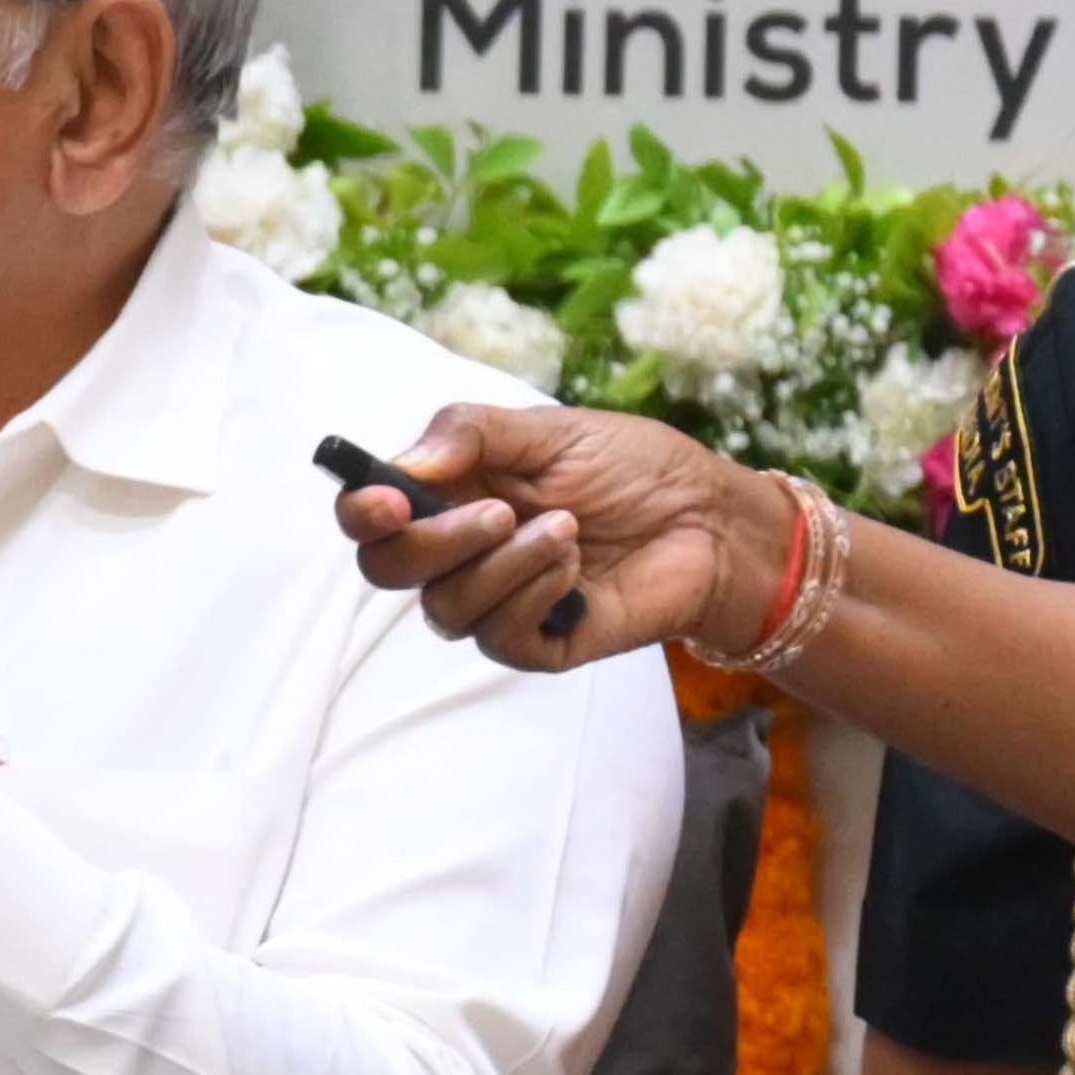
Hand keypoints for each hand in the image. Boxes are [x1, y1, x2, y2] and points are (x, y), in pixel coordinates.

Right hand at [341, 404, 768, 671]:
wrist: (711, 517)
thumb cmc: (634, 468)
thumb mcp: (552, 431)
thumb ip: (473, 434)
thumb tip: (407, 463)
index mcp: (450, 495)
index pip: (371, 518)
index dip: (362, 513)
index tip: (389, 500)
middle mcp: (461, 554)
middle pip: (389, 570)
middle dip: (432, 543)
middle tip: (498, 512)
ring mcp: (497, 602)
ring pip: (445, 608)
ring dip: (503, 565)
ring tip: (568, 529)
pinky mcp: (539, 642)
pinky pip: (499, 638)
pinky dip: (532, 597)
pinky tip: (575, 567)